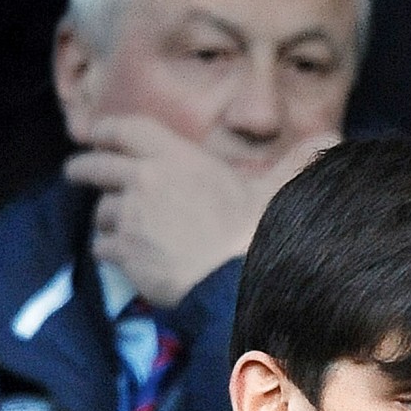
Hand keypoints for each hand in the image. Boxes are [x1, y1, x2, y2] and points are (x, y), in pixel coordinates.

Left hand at [62, 114, 338, 306]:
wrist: (237, 280)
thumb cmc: (258, 234)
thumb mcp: (280, 191)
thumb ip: (297, 163)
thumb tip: (335, 138)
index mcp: (176, 157)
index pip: (126, 130)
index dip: (106, 130)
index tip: (93, 133)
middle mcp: (146, 179)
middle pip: (97, 166)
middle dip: (82, 168)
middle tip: (75, 172)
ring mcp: (132, 216)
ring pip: (103, 212)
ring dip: (106, 219)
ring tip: (112, 228)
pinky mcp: (126, 252)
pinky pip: (104, 247)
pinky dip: (110, 252)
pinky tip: (119, 259)